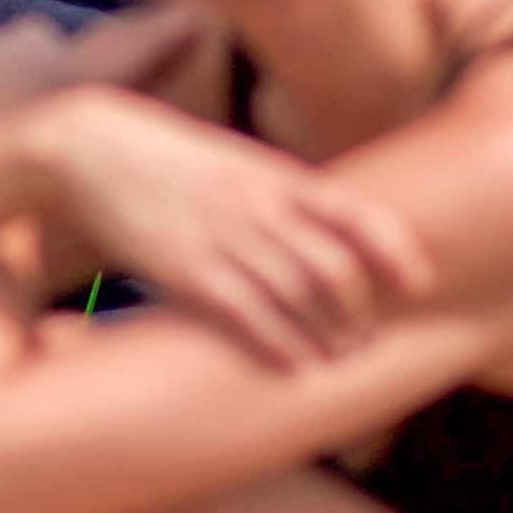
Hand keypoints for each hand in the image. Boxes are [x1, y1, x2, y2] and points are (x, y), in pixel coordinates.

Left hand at [0, 0, 212, 142]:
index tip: (58, 101)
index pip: (39, 44)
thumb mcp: (123, 74)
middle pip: (0, 65)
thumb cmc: (68, 115)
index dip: (53, 75)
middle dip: (12, 88)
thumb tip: (198, 12)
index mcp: (31, 34)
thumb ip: (159, 41)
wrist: (4, 160)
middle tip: (29, 128)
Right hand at [25, 88, 435, 369]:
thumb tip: (321, 226)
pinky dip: (279, 343)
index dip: (395, 248)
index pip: (355, 211)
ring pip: (297, 295)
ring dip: (327, 334)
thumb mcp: (235, 164)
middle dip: (360, 308)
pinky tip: (296, 365)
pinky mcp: (185, 269)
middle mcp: (259, 207)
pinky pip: (246, 313)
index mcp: (275, 176)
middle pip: (334, 265)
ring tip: (340, 357)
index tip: (420, 279)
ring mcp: (223, 238)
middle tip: (368, 338)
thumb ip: (278, 194)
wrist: (92, 147)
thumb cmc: (167, 159)